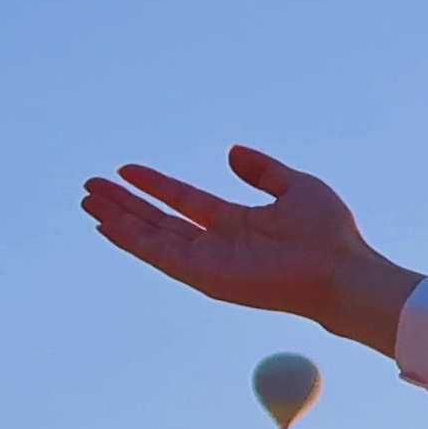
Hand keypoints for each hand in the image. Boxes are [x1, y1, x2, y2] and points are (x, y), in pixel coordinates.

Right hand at [81, 145, 415, 352]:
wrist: (340, 269)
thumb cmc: (329, 233)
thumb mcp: (295, 185)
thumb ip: (262, 170)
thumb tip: (231, 151)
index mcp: (237, 222)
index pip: (183, 200)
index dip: (154, 185)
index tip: (125, 170)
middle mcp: (217, 243)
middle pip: (159, 220)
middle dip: (125, 203)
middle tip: (90, 187)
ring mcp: (209, 262)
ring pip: (152, 237)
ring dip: (119, 218)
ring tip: (87, 201)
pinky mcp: (206, 277)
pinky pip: (160, 256)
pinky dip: (132, 241)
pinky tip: (106, 225)